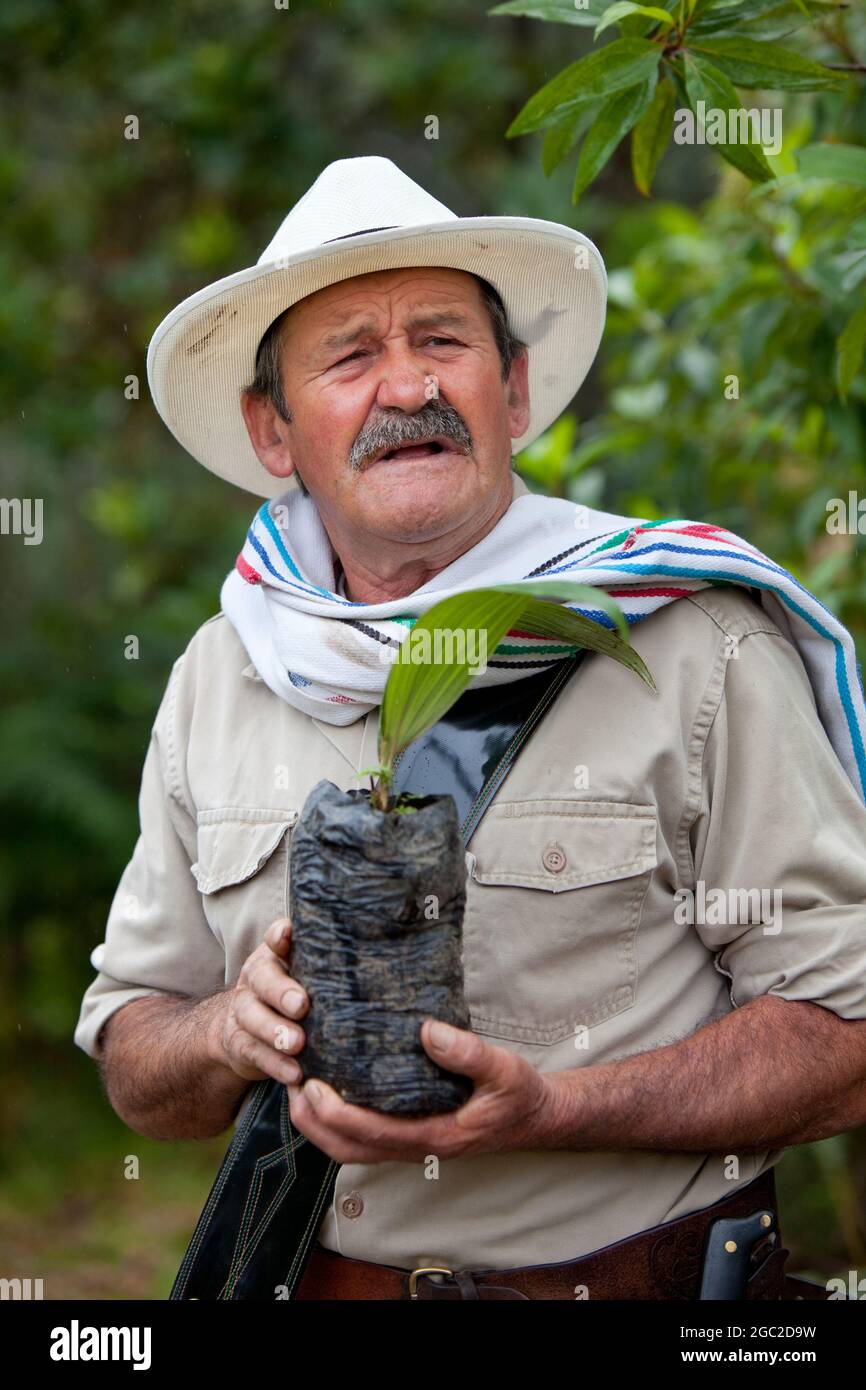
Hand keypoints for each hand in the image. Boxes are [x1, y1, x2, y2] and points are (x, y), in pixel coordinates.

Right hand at [209, 917, 307, 1086]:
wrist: (246, 1028)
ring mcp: (243, 1011)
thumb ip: (323, 965)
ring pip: (253, 1018)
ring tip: (297, 1044)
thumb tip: (368, 952)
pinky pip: (254, 1052)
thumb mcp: (305, 977)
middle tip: (302, 1006)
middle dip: (281, 992)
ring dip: (275, 1031)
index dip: (279, 937)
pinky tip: (295, 1073)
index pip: (274, 941)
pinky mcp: (239, 1043)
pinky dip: (274, 1064)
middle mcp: (254, 980)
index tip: (286, 934)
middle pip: (262, 980)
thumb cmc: (291, 996)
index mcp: (273, 957)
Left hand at [287, 1019, 556, 1163]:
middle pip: (348, 1151)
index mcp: (433, 1137)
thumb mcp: (505, 1069)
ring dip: (319, 1125)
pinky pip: (364, 1137)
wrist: (536, 1117)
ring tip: (299, 1087)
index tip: (311, 1086)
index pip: (370, 1135)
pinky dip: (338, 1122)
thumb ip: (469, 1053)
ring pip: (351, 1149)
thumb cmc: (519, 1095)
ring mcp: (411, 1145)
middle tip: (291, 1084)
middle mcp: (416, 1148)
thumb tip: (427, 1031)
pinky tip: (331, 1090)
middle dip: (312, 1124)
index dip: (335, 1115)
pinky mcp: (411, 1134)